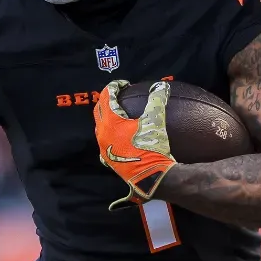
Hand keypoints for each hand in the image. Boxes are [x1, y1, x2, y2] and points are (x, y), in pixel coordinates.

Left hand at [94, 80, 176, 210]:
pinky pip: (105, 142)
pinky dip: (110, 134)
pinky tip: (119, 135)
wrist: (152, 177)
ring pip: (100, 127)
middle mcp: (102, 134)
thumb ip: (157, 99)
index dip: (114, 87)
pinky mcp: (108, 160)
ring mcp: (103, 148)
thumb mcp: (156, 120)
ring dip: (106, 116)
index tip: (124, 83)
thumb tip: (161, 85)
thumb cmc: (152, 147)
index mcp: (110, 122)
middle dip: (107, 100)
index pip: (107, 97)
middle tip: (118, 94)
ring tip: (119, 112)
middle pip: (99, 110)